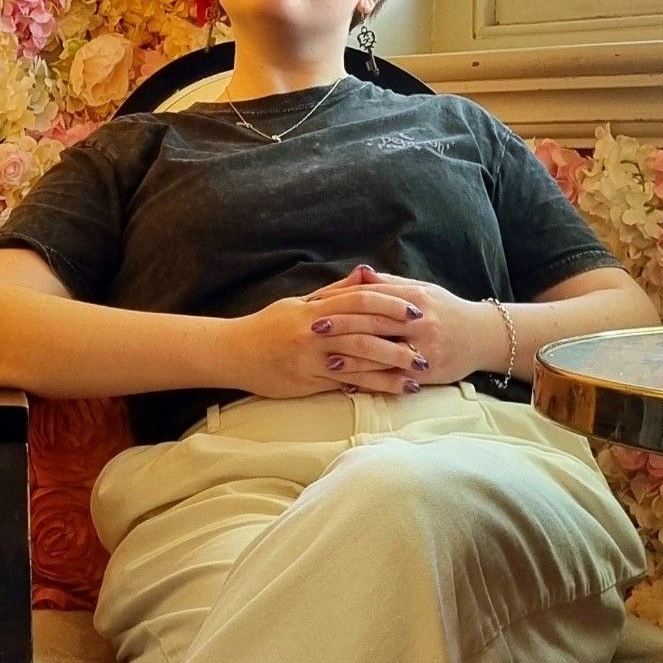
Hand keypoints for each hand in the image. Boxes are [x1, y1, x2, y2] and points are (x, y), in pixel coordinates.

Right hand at [234, 265, 434, 399]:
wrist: (234, 352)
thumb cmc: (268, 326)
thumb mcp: (299, 303)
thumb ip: (335, 291)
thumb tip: (366, 274)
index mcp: (315, 307)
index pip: (360, 300)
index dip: (391, 303)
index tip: (416, 309)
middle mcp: (315, 329)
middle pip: (365, 328)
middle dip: (399, 335)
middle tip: (427, 342)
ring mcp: (312, 356)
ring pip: (359, 357)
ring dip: (392, 364)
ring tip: (418, 370)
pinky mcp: (309, 380)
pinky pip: (346, 382)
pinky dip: (372, 384)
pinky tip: (392, 388)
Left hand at [305, 265, 504, 389]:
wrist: (483, 336)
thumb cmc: (446, 311)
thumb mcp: (422, 290)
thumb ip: (390, 284)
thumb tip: (359, 273)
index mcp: (415, 297)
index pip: (374, 295)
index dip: (344, 298)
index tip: (318, 301)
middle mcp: (420, 321)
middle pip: (374, 322)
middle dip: (343, 325)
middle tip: (314, 329)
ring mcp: (425, 348)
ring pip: (383, 353)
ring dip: (353, 357)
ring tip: (327, 359)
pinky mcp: (427, 372)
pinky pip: (394, 377)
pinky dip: (371, 381)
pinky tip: (350, 383)